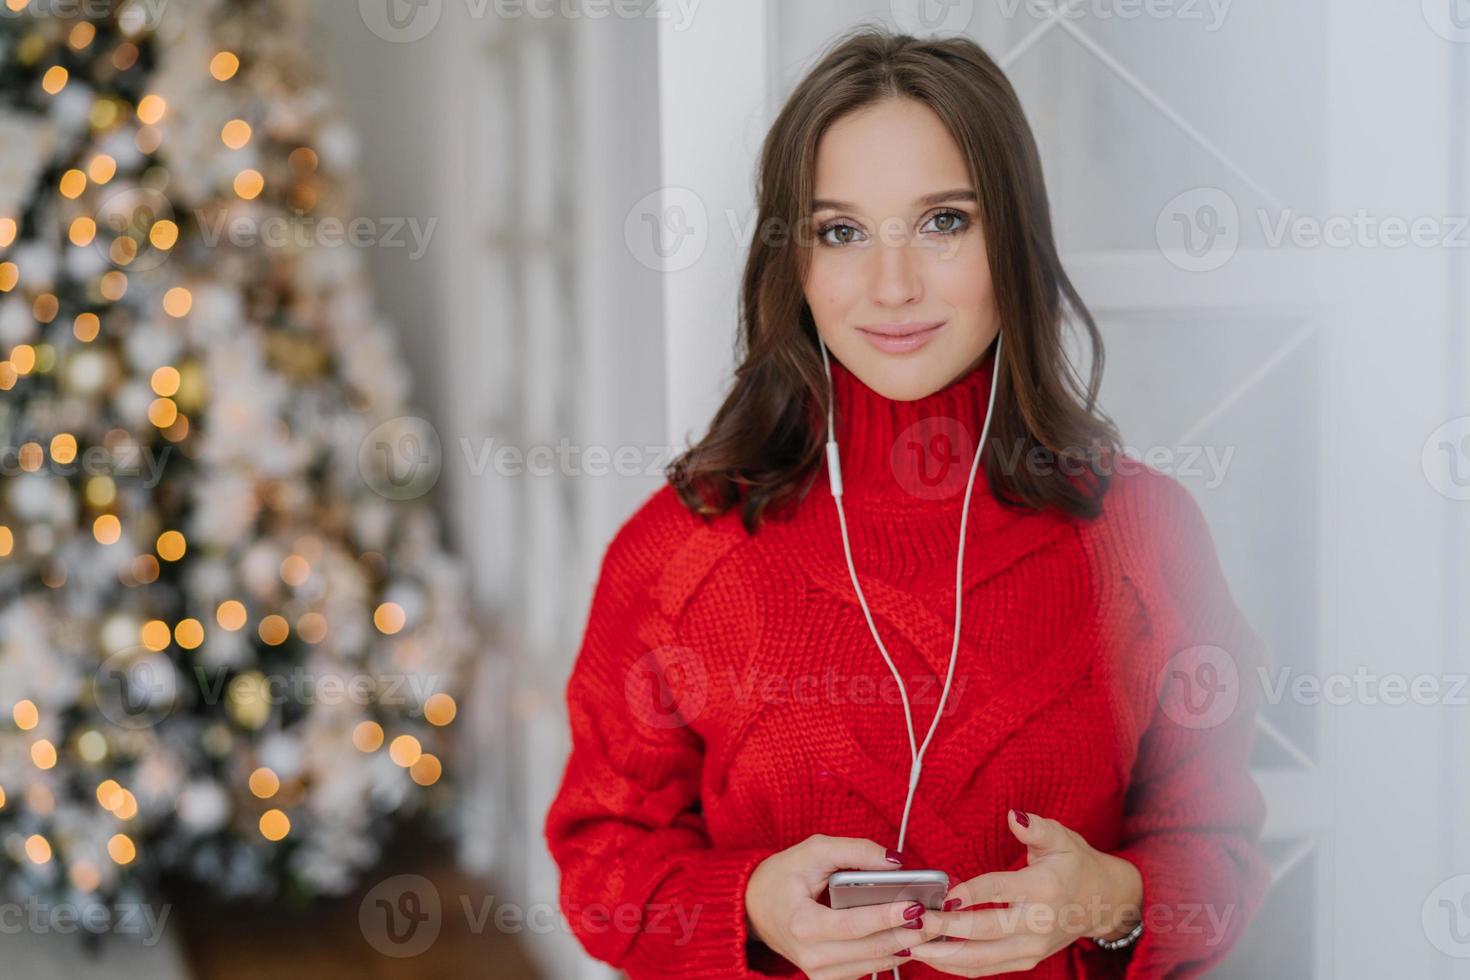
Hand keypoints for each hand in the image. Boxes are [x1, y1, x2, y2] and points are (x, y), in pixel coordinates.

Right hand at [744, 834, 944, 978]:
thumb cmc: (782, 876)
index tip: (917, 905)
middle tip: (936, 916)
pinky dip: (889, 954)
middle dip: (907, 933)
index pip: (854, 925)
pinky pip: (866, 970)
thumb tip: (896, 861)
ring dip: (904, 946)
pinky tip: (907, 936)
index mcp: (802, 924)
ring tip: (931, 926)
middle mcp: (810, 955)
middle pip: (870, 949)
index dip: (887, 917)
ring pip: (873, 964)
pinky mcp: (826, 977)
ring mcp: (818, 971)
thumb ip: (855, 851)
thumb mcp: (813, 851)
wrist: (753, 908)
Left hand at [906, 810, 1143, 976]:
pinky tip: (932, 956)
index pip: (998, 891)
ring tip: (912, 944)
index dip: (969, 893)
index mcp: (1043, 888)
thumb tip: (1013, 815)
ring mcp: (1032, 947)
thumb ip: (1036, 828)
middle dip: (945, 928)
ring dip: (944, 954)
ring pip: (982, 959)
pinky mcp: (1027, 960)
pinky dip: (957, 966)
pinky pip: (986, 969)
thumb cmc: (1076, 865)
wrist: (1105, 902)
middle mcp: (1037, 923)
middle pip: (984, 932)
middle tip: (913, 921)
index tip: (942, 894)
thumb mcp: (1061, 838)